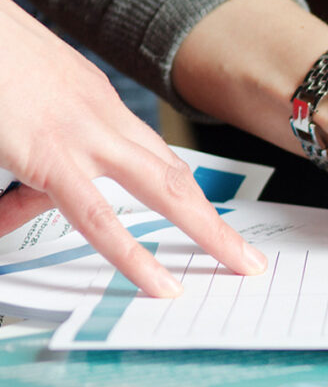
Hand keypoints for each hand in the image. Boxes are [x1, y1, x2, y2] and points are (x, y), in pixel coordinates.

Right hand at [0, 0, 266, 296]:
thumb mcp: (18, 109)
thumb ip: (30, 158)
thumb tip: (20, 203)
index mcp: (97, 103)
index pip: (155, 155)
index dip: (185, 190)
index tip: (206, 218)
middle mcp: (103, 116)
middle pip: (175, 174)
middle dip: (215, 218)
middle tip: (244, 255)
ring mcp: (83, 135)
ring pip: (163, 191)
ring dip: (206, 231)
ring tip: (235, 266)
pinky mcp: (50, 155)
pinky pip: (96, 216)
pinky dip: (130, 255)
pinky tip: (157, 284)